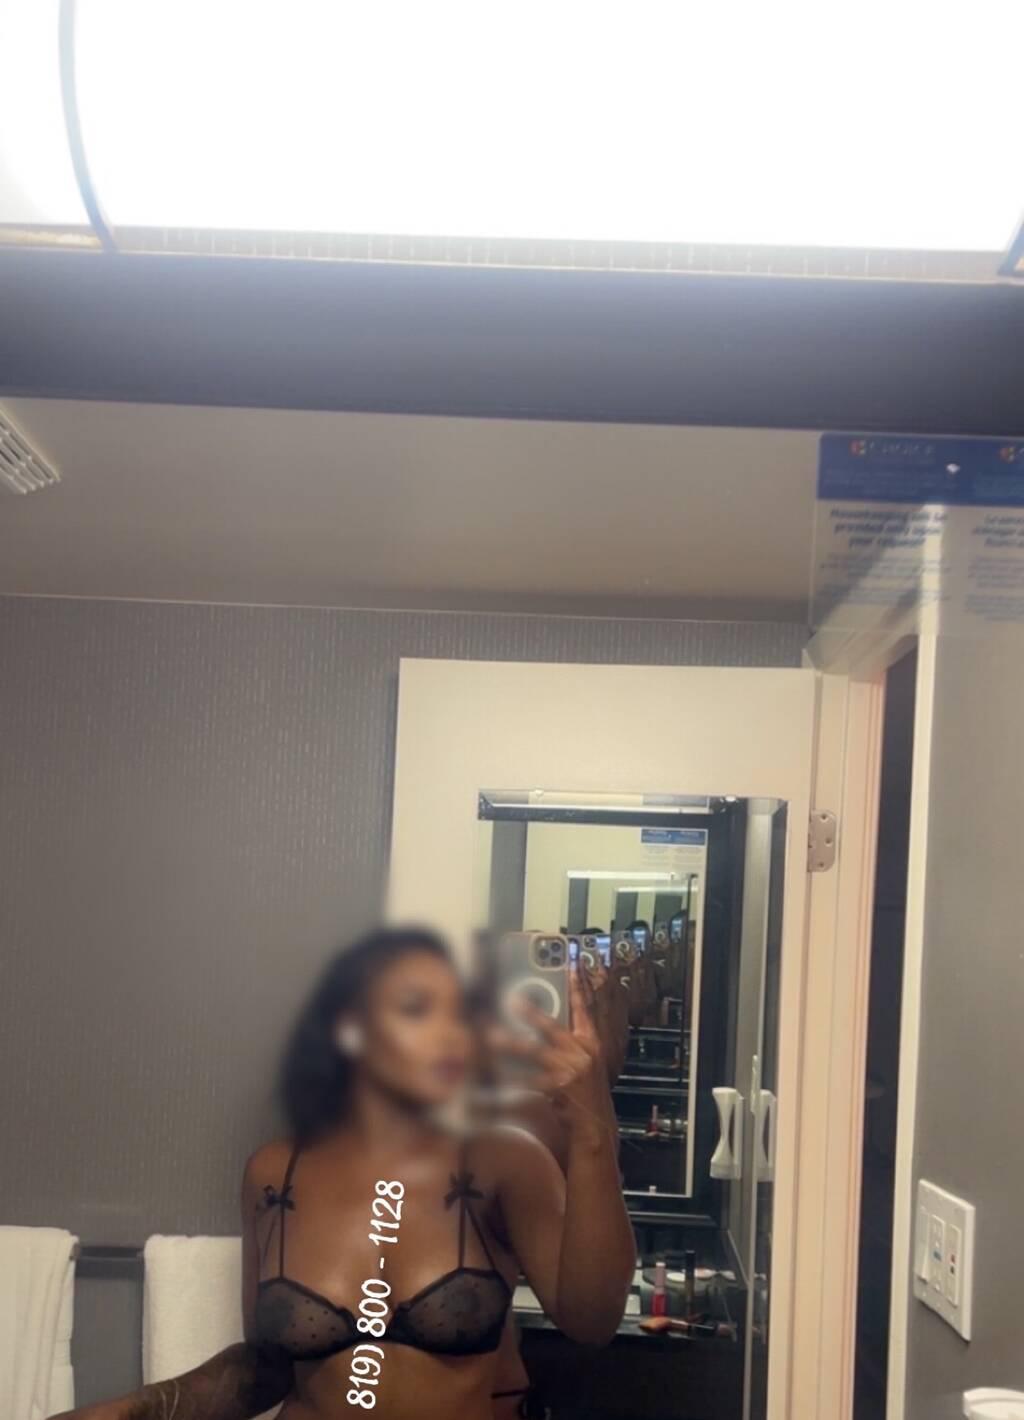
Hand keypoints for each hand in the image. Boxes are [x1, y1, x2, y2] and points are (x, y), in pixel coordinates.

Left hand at [490, 966, 611, 1131]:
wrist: (596, 1123)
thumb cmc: (586, 1091)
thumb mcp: (585, 1062)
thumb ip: (569, 1043)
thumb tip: (543, 1023)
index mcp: (590, 1043)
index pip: (584, 1009)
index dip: (578, 986)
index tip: (573, 965)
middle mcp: (582, 1053)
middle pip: (551, 1027)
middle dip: (531, 1014)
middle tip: (512, 1001)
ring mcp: (570, 1070)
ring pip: (534, 1052)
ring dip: (510, 1044)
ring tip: (490, 1036)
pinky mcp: (558, 1088)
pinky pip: (528, 1079)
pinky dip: (510, 1078)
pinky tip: (494, 1076)